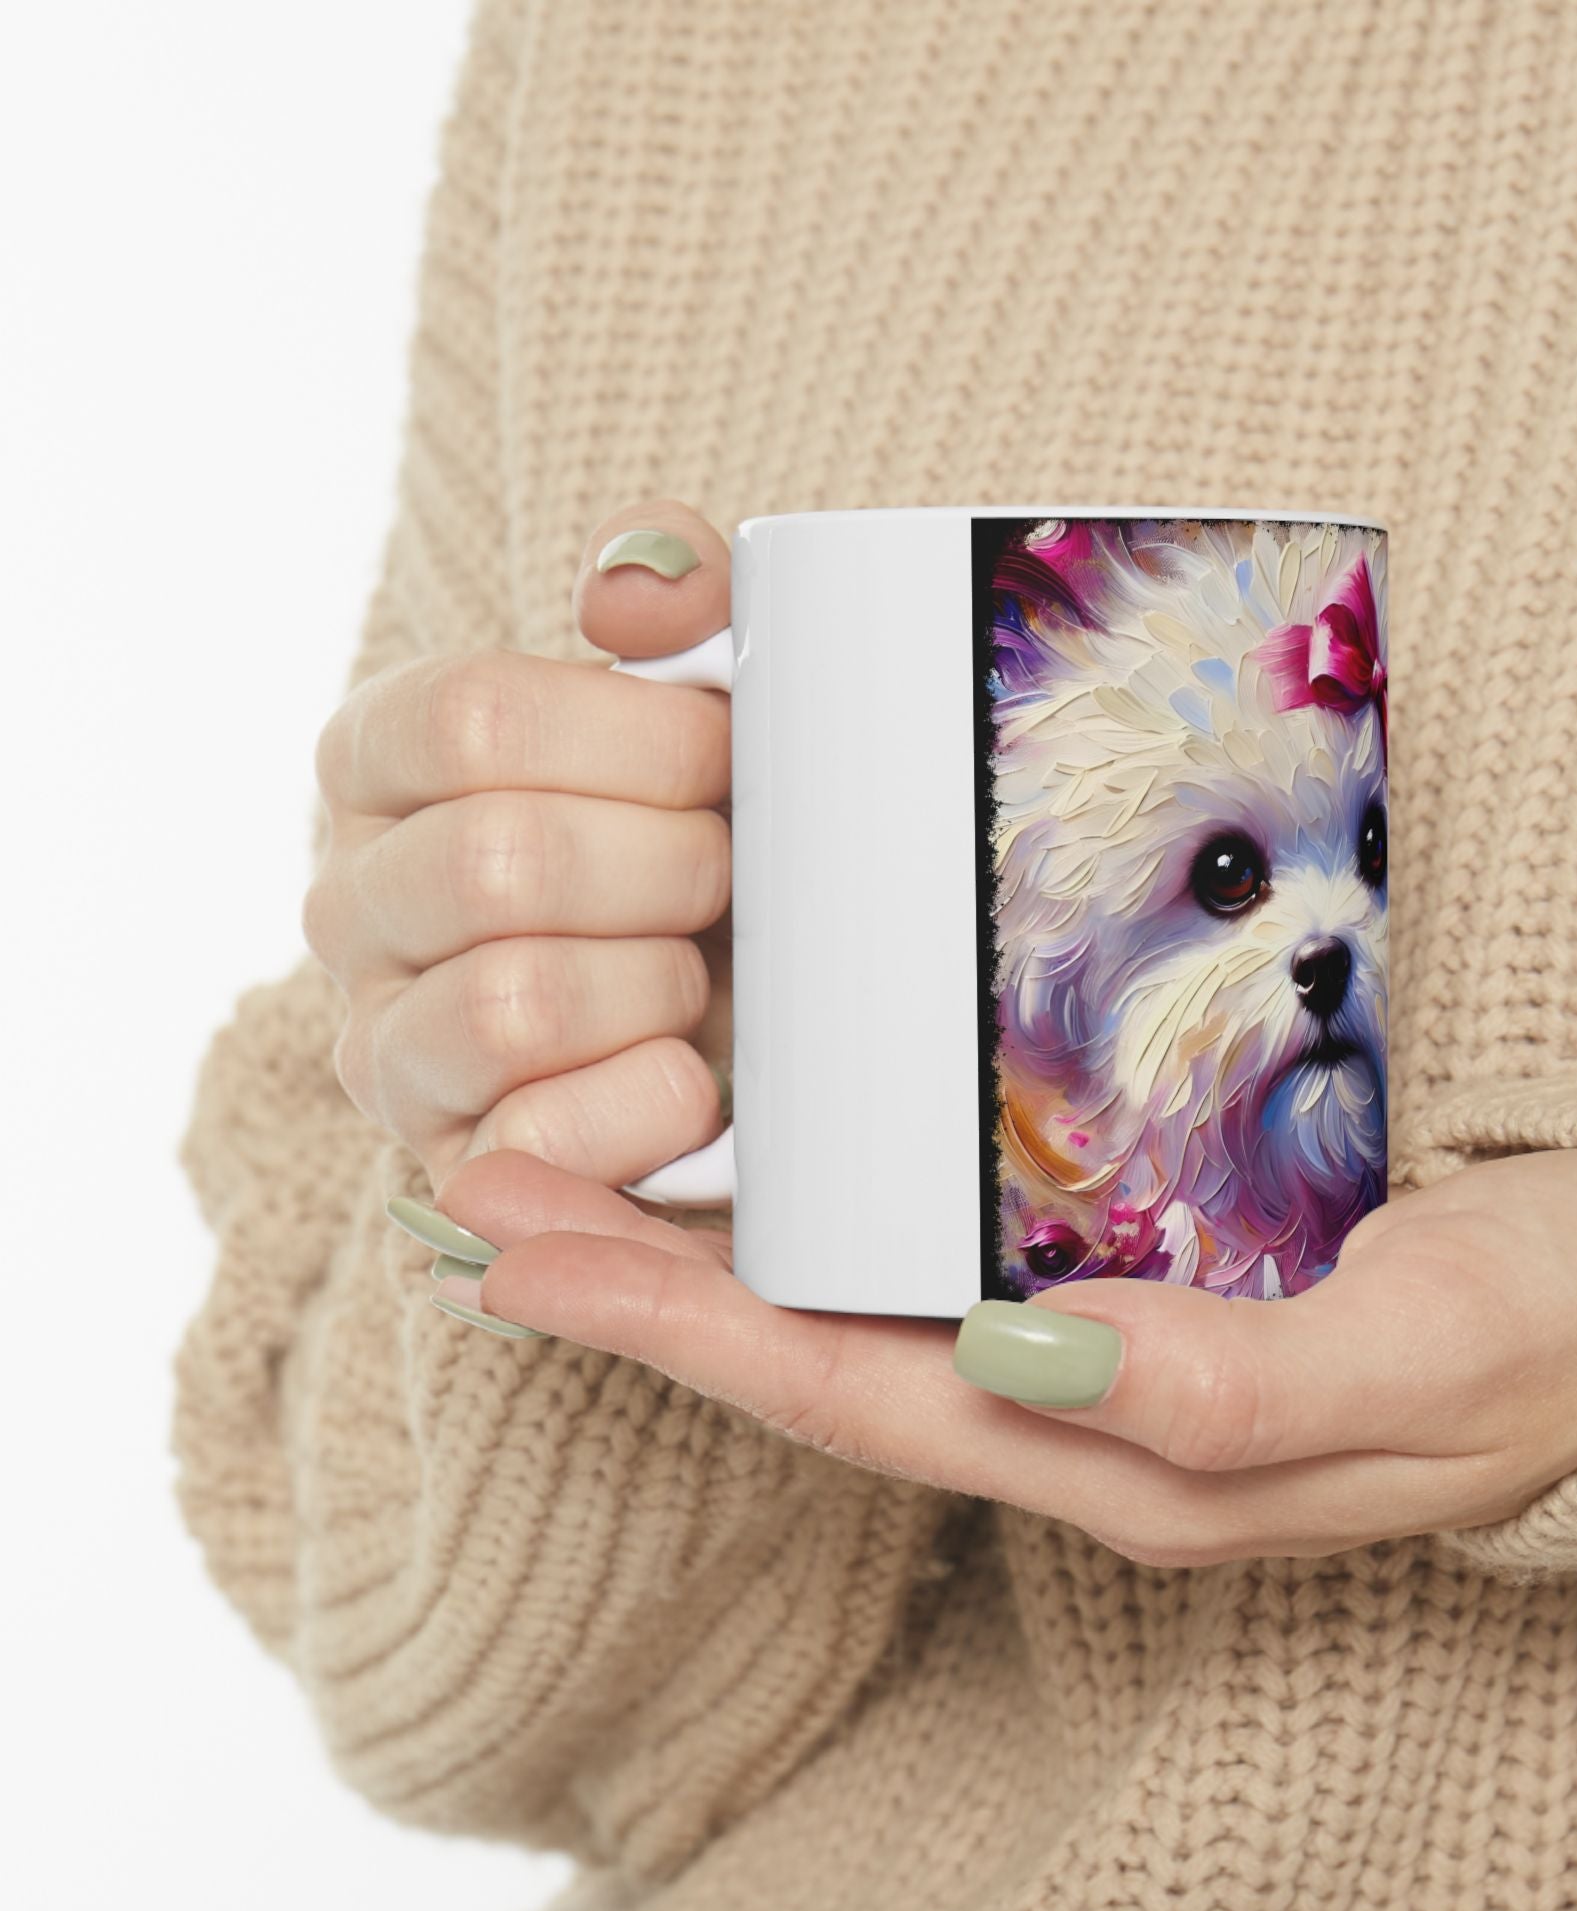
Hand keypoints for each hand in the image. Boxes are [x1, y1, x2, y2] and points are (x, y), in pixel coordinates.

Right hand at [305, 500, 734, 1194]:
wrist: (741, 1011)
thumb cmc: (707, 835)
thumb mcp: (703, 697)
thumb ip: (677, 596)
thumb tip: (633, 592)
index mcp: (381, 760)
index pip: (472, 718)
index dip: (639, 740)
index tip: (725, 758)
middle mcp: (349, 901)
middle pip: (500, 863)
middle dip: (670, 868)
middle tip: (730, 876)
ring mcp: (386, 1046)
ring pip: (513, 1003)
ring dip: (659, 985)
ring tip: (697, 975)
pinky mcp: (451, 1166)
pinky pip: (540, 1139)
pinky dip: (653, 1103)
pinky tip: (695, 1076)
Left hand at [414, 1144, 1576, 1564]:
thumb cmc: (1539, 1336)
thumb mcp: (1414, 1360)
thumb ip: (1231, 1381)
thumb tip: (1028, 1357)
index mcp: (1123, 1451)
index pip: (854, 1398)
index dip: (679, 1333)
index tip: (522, 1252)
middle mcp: (1083, 1410)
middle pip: (819, 1357)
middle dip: (644, 1285)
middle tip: (482, 1188)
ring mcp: (1106, 1344)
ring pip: (865, 1307)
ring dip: (715, 1243)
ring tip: (577, 1161)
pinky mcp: (1146, 1271)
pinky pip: (949, 1251)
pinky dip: (837, 1206)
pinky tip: (784, 1146)